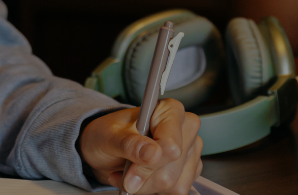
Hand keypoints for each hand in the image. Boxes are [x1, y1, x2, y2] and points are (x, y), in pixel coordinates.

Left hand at [79, 99, 201, 194]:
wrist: (106, 149)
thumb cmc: (109, 135)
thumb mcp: (110, 136)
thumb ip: (129, 143)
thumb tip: (153, 153)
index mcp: (169, 110)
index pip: (170, 145)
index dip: (149, 164)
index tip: (129, 172)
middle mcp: (186, 128)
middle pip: (172, 169)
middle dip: (144, 178)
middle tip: (124, 174)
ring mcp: (191, 150)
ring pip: (176, 185)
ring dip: (148, 186)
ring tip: (130, 174)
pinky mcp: (190, 170)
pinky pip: (177, 191)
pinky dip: (155, 191)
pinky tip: (142, 179)